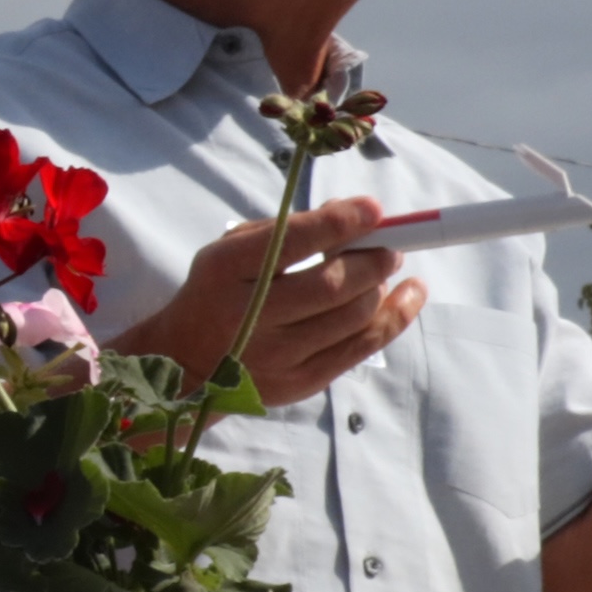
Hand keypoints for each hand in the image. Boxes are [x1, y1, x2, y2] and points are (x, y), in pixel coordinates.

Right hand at [111, 196, 423, 411]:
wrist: (184, 365)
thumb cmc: (216, 294)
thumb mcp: (230, 252)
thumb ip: (286, 231)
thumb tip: (355, 215)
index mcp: (227, 271)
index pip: (291, 242)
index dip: (339, 223)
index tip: (373, 209)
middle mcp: (251, 316)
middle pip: (332, 285)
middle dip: (374, 259)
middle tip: (389, 245)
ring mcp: (277, 355)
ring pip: (354, 317)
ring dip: (384, 286)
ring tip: (390, 268)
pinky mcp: (300, 382)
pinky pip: (361, 348)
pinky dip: (393, 318)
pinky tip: (407, 297)